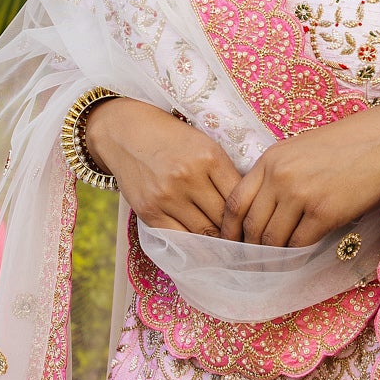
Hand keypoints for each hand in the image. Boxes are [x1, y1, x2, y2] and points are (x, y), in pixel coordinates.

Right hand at [82, 97, 241, 234]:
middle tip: (244, 243)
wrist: (125, 132)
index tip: (253, 226)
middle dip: (235, 234)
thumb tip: (249, 208)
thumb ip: (225, 173)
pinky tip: (201, 247)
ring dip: (215, 242)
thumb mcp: (204, 145)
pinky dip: (193, 246)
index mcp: (209, 157)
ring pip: (203, 233)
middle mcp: (188, 177)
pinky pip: (179, 238)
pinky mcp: (149, 211)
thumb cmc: (172, 139)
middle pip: (223, 220)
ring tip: (225, 247)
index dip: (250, 217)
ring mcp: (167, 196)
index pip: (240, 199)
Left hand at [220, 102, 379, 248]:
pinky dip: (295, 256)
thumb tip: (259, 212)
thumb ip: (274, 176)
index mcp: (269, 160)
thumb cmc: (341, 147)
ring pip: (273, 238)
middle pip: (251, 225)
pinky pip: (300, 243)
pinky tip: (295, 260)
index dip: (229, 229)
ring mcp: (301, 195)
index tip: (230, 244)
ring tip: (272, 266)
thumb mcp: (296, 152)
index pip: (235, 202)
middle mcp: (280, 177)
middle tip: (250, 262)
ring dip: (271, 257)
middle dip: (248, 248)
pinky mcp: (324, 212)